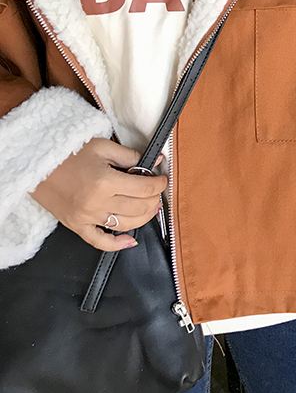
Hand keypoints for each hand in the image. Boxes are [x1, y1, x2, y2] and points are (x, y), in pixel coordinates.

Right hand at [30, 139, 166, 250]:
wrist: (36, 165)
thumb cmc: (68, 153)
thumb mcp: (102, 147)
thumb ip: (130, 156)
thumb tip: (155, 161)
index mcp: (105, 181)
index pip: (144, 188)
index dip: (158, 185)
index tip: (162, 180)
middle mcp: (97, 203)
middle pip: (139, 208)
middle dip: (154, 200)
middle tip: (156, 192)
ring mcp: (86, 218)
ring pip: (126, 225)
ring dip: (143, 218)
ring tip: (150, 208)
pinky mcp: (76, 226)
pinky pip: (100, 242)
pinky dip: (117, 245)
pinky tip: (130, 241)